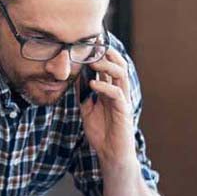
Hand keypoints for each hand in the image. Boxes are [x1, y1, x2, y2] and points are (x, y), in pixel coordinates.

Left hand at [79, 47, 136, 166]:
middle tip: (95, 44)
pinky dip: (105, 87)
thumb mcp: (86, 109)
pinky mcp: (124, 112)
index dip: (102, 53)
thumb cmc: (101, 133)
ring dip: (107, 66)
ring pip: (121, 75)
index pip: (109, 67)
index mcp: (111, 90)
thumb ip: (82, 94)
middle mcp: (119, 92)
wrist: (110, 154)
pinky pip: (117, 94)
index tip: (91, 40)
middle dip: (108, 53)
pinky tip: (93, 83)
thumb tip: (72, 79)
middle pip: (119, 65)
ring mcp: (123, 101)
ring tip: (93, 61)